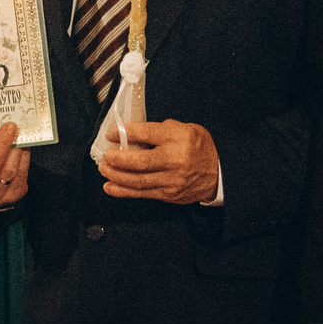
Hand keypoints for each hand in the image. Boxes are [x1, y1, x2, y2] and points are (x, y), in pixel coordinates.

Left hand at [96, 120, 220, 203]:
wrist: (218, 172)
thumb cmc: (199, 147)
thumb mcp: (186, 128)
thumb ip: (161, 129)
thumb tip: (133, 133)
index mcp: (178, 139)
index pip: (147, 134)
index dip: (125, 134)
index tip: (111, 134)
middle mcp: (174, 160)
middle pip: (140, 161)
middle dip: (118, 159)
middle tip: (105, 156)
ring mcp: (171, 180)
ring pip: (139, 180)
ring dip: (117, 176)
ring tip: (104, 170)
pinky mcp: (168, 194)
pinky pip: (142, 193)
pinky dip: (123, 191)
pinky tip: (110, 187)